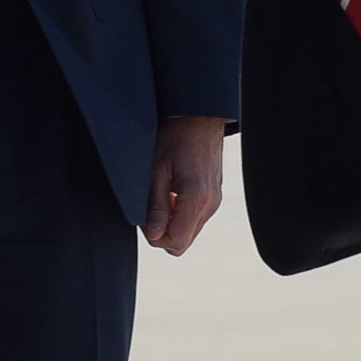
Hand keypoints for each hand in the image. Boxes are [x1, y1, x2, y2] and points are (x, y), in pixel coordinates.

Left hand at [145, 116, 226, 254]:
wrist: (199, 118)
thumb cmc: (174, 138)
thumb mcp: (156, 171)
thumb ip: (156, 206)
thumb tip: (154, 235)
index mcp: (196, 198)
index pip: (176, 242)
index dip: (155, 237)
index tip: (145, 218)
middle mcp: (210, 204)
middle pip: (183, 241)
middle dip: (163, 231)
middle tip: (151, 207)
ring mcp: (215, 201)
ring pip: (189, 231)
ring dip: (172, 222)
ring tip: (162, 195)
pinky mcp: (215, 197)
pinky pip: (196, 218)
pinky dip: (182, 213)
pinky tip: (173, 192)